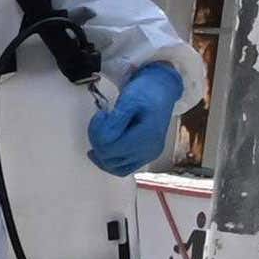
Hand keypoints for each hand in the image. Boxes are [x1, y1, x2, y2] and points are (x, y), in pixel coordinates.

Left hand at [87, 59, 184, 177]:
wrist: (161, 90)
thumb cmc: (147, 91)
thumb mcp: (129, 98)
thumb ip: (116, 120)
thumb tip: (104, 136)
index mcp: (148, 135)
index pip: (110, 148)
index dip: (98, 133)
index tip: (101, 115)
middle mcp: (149, 150)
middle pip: (109, 159)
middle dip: (97, 140)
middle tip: (100, 121)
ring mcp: (148, 155)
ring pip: (114, 167)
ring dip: (101, 152)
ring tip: (102, 134)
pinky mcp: (145, 157)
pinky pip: (122, 168)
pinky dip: (110, 160)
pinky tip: (104, 148)